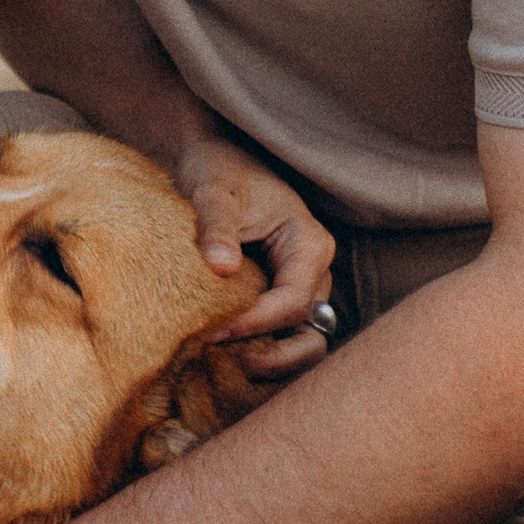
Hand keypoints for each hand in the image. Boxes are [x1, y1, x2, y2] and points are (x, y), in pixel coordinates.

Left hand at [172, 135, 335, 380]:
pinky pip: (283, 337)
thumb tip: (221, 267)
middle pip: (311, 334)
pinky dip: (262, 351)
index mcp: (308, 244)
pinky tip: (225, 353)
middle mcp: (314, 271)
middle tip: (228, 362)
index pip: (293, 302)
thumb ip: (216, 225)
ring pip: (303, 342)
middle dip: (274, 357)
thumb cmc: (217, 168)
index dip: (254, 323)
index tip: (210, 331)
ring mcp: (302, 287)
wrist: (216, 158)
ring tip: (228, 365)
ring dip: (272, 362)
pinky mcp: (281, 297)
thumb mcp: (212, 189)